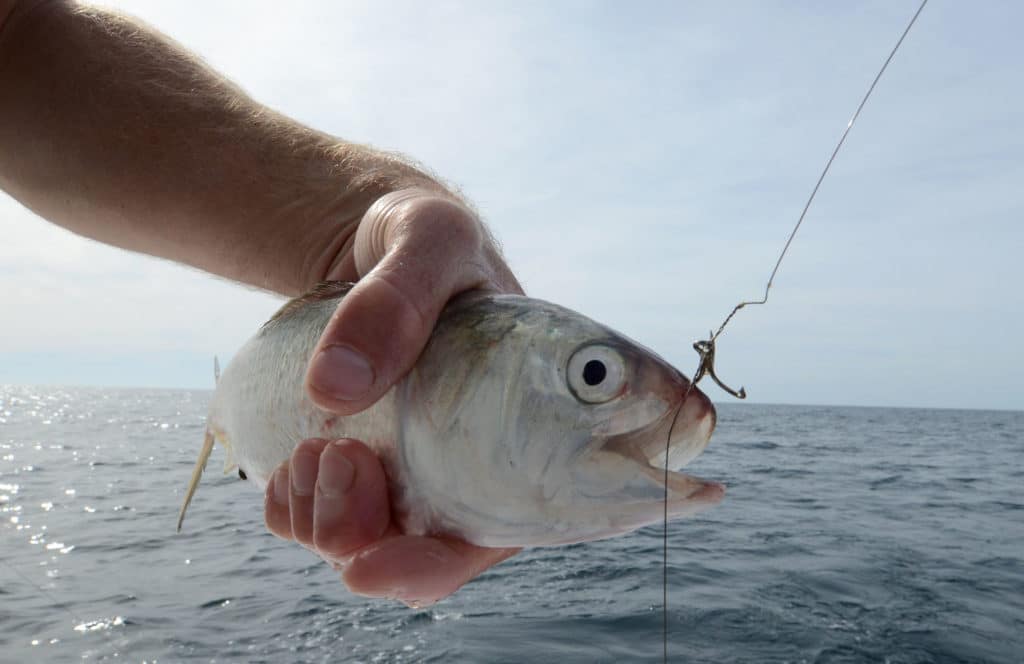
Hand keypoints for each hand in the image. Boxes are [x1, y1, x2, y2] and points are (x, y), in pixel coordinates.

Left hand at [266, 189, 521, 605]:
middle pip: (422, 556)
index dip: (436, 566)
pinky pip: (323, 516)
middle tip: (328, 460)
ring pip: (365, 543)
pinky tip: (287, 465)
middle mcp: (472, 464)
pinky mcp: (364, 459)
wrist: (375, 230)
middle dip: (359, 541)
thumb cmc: (427, 233)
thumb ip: (396, 298)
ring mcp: (414, 467)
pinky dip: (295, 509)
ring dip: (321, 521)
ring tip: (306, 451)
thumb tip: (333, 390)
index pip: (496, 532)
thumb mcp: (428, 239)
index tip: (368, 566)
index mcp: (523, 430)